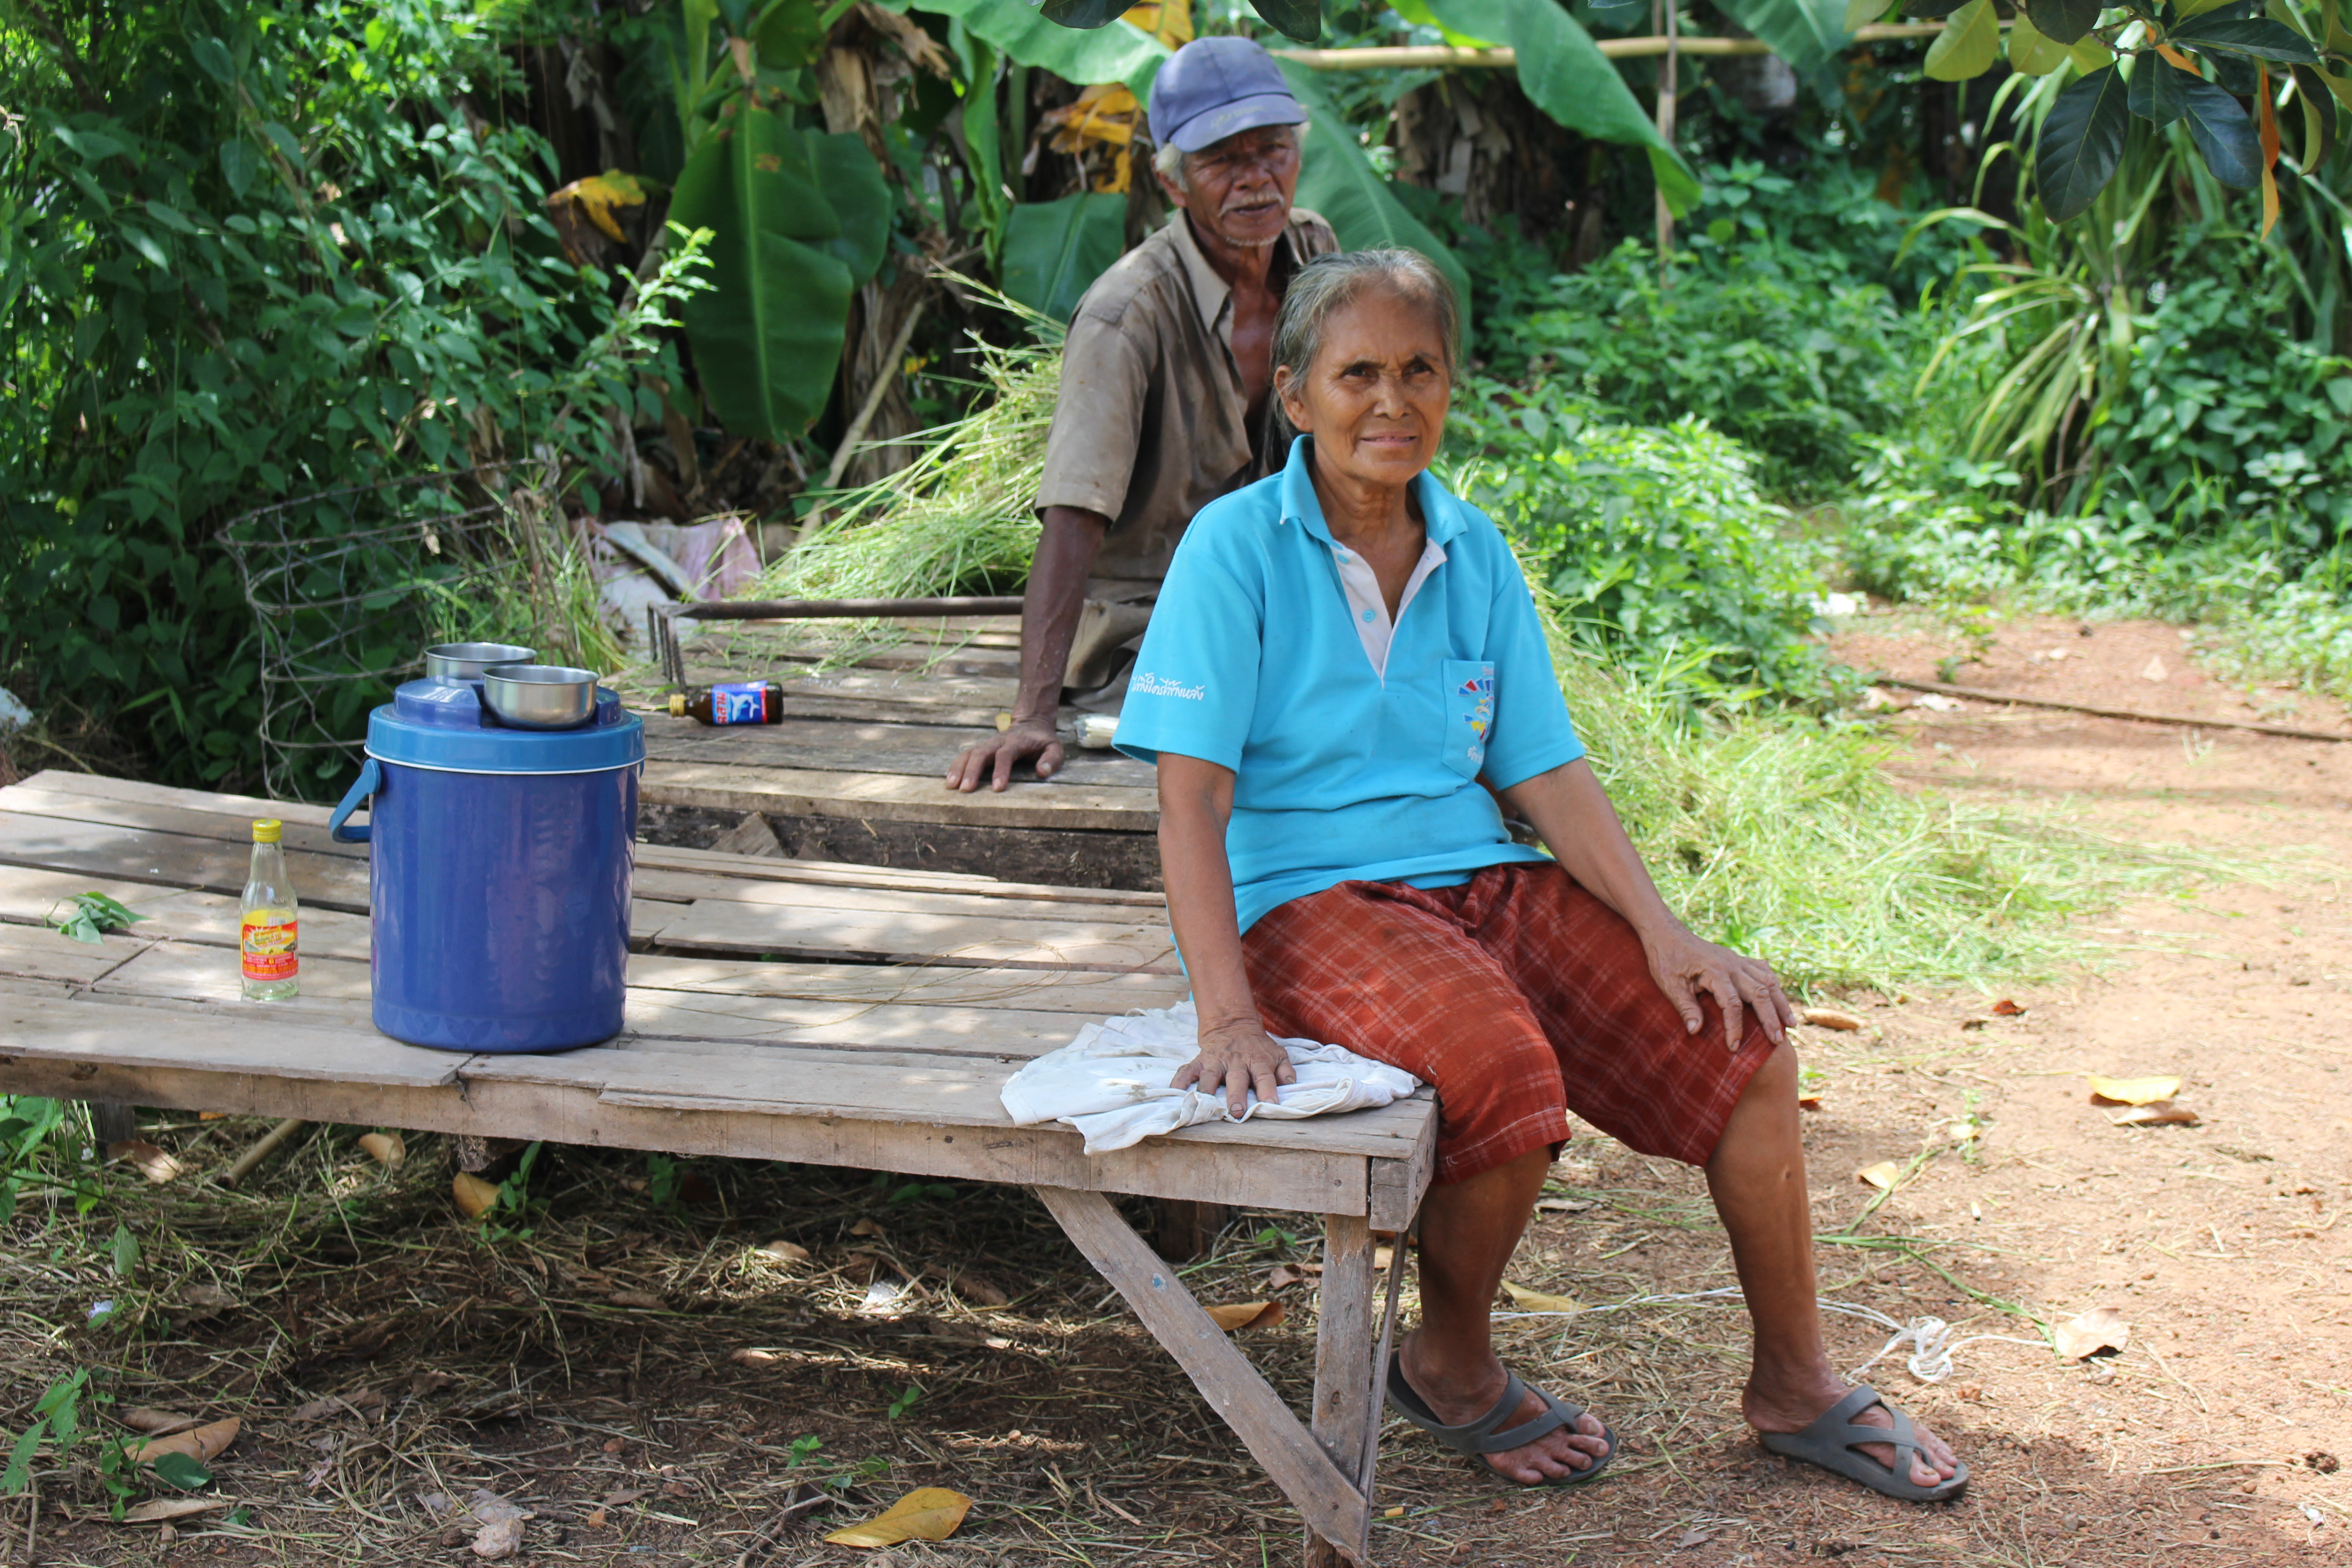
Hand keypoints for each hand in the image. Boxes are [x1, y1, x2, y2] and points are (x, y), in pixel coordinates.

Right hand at [946, 719, 1063, 791]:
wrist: (1031, 724)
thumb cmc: (1042, 741)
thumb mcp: (1054, 747)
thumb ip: (1051, 759)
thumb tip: (1042, 772)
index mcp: (1016, 742)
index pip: (1006, 755)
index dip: (1001, 770)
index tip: (997, 789)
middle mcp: (998, 741)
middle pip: (981, 753)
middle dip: (972, 771)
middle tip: (965, 790)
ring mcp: (987, 743)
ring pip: (969, 752)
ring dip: (959, 768)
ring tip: (951, 786)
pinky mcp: (981, 747)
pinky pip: (965, 755)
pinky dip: (956, 766)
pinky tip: (950, 780)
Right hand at [1171, 1016, 1297, 1117]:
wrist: (1233, 1025)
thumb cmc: (1258, 1047)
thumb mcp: (1277, 1054)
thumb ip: (1285, 1071)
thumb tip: (1291, 1085)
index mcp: (1258, 1062)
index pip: (1265, 1076)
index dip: (1268, 1089)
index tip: (1270, 1103)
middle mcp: (1237, 1062)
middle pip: (1236, 1079)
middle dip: (1236, 1095)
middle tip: (1236, 1111)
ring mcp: (1216, 1061)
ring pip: (1210, 1077)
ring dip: (1206, 1091)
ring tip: (1203, 1105)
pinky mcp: (1200, 1061)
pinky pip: (1187, 1070)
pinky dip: (1180, 1080)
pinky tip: (1175, 1091)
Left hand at [1640, 922, 1794, 1052]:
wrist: (1667, 934)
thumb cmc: (1666, 960)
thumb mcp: (1670, 985)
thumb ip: (1685, 1007)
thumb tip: (1696, 1031)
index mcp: (1715, 971)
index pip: (1732, 1004)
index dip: (1734, 1027)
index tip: (1733, 1046)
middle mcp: (1732, 965)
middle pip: (1760, 993)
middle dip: (1770, 1018)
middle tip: (1777, 1041)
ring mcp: (1738, 960)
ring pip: (1768, 981)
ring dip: (1780, 1003)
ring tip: (1790, 1025)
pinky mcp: (1738, 959)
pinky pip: (1763, 971)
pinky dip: (1774, 986)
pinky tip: (1779, 1000)